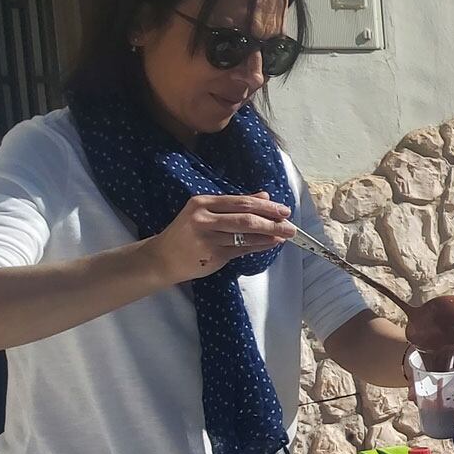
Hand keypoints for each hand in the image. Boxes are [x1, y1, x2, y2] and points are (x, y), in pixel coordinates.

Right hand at [145, 194, 295, 284]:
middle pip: (246, 218)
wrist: (163, 258)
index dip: (266, 206)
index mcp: (203, 202)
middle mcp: (203, 218)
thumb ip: (235, 205)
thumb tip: (264, 196)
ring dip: (269, 235)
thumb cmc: (188, 233)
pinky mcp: (212, 254)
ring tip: (285, 235)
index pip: (241, 202)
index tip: (284, 210)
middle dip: (272, 221)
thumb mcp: (206, 212)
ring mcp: (207, 237)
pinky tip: (270, 244)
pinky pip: (241, 249)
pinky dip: (259, 246)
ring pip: (245, 235)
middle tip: (290, 225)